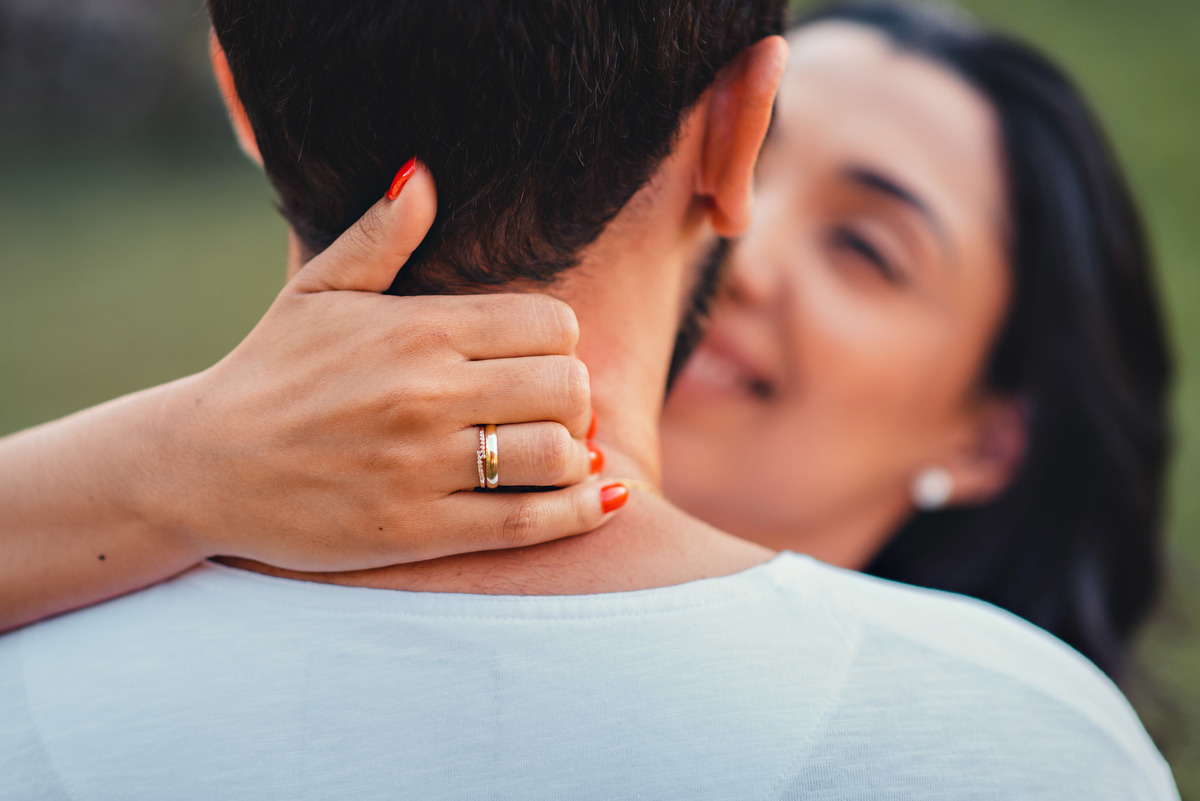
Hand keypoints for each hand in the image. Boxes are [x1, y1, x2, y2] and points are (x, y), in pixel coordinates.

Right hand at [148, 162, 620, 569]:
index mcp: (416, 329)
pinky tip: (601, 497)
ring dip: (572, 454)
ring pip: (558, 454)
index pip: (552, 324)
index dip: (560, 342)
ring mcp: (424, 465)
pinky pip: (530, 522)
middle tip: (546, 408)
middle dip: (573, 397)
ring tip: (551, 453)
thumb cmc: (268, 373)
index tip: (536, 359)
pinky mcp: (419, 529)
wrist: (201, 467)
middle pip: (567, 387)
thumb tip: (424, 175)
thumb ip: (380, 236)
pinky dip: (580, 511)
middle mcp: (427, 393)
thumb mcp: (316, 291)